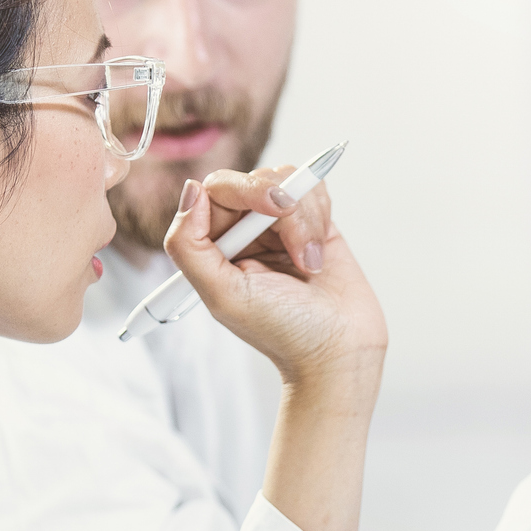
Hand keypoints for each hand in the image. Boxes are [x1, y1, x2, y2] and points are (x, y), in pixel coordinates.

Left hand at [162, 166, 387, 392]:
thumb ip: (189, 245)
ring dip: (305, 220)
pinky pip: (313, 190)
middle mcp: (244, 233)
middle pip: (255, 179)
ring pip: (288, 181)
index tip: (273, 207)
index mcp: (215, 247)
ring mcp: (279, 227)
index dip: (245, 189)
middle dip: (283, 205)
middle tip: (299, 242)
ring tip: (310, 264)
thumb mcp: (223, 295)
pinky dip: (320, 216)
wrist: (340, 351)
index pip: (217, 190)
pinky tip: (319, 255)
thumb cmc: (284, 333)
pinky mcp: (314, 224)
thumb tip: (190, 190)